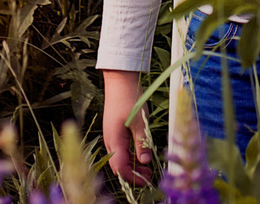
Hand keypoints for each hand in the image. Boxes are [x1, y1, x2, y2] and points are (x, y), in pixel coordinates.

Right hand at [102, 69, 154, 186]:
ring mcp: (111, 136)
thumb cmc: (129, 98)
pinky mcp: (115, 131)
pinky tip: (141, 155)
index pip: (120, 168)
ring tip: (148, 168)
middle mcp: (110, 141)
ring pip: (120, 158)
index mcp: (114, 140)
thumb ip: (142, 143)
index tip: (147, 180)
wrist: (120, 80)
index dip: (133, 177)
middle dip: (133, 174)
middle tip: (149, 176)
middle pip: (118, 166)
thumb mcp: (140, 121)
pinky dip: (130, 156)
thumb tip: (144, 162)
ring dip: (132, 166)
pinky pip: (121, 150)